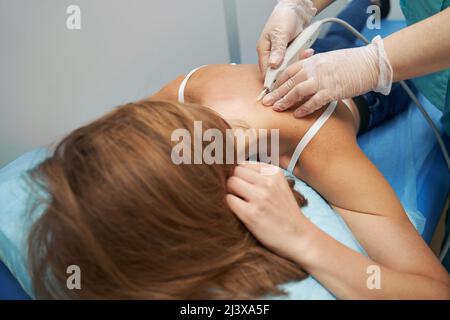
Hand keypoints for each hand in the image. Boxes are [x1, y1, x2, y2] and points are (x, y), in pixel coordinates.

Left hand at [225, 162, 311, 261]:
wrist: (299, 237)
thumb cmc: (285, 213)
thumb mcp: (280, 186)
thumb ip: (262, 176)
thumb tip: (235, 168)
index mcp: (275, 173)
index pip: (245, 164)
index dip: (242, 176)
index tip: (247, 186)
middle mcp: (268, 182)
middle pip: (236, 171)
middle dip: (236, 182)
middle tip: (242, 196)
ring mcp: (260, 197)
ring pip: (232, 182)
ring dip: (233, 193)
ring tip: (242, 203)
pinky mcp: (252, 213)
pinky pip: (230, 199)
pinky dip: (232, 206)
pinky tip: (242, 212)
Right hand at [257, 0, 316, 74]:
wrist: (296, 10)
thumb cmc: (283, 18)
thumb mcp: (279, 34)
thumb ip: (277, 50)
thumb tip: (272, 64)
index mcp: (264, 50)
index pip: (266, 70)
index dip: (273, 79)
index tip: (283, 82)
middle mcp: (272, 55)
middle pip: (279, 71)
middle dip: (290, 68)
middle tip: (299, 60)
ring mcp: (282, 55)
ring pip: (289, 67)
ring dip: (298, 61)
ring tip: (305, 53)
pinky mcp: (291, 54)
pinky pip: (297, 60)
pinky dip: (303, 57)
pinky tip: (307, 51)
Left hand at [262, 36, 393, 116]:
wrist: (371, 63)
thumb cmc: (351, 63)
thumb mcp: (328, 61)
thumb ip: (314, 69)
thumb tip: (304, 80)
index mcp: (312, 61)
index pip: (289, 71)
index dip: (278, 82)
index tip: (270, 90)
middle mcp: (314, 68)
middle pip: (289, 82)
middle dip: (276, 93)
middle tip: (266, 102)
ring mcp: (322, 79)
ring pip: (297, 91)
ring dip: (285, 101)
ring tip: (277, 109)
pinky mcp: (332, 90)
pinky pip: (314, 101)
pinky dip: (304, 108)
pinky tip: (297, 114)